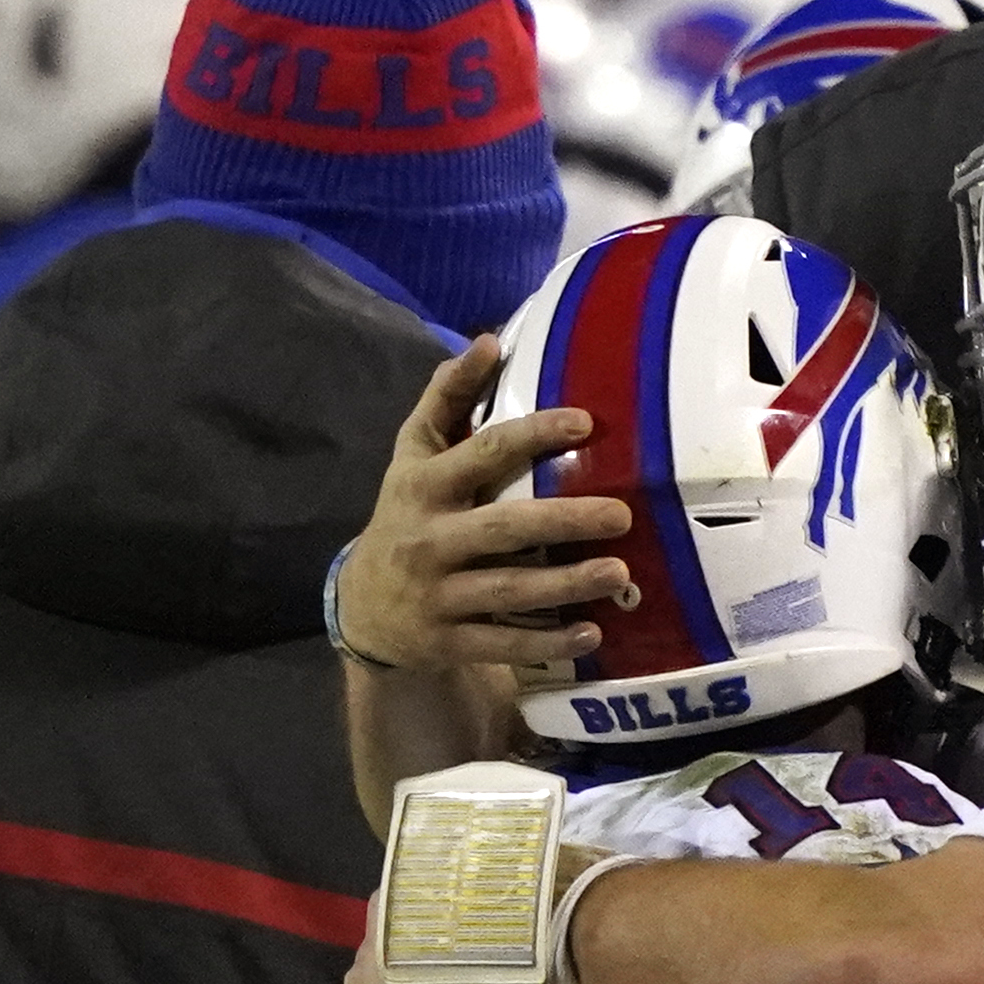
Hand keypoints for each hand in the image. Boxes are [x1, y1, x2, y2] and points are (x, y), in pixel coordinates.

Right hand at [334, 336, 637, 672]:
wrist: (362, 606)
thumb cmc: (406, 514)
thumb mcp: (412, 455)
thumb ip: (446, 398)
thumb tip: (488, 341)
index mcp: (423, 486)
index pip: (481, 453)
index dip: (531, 435)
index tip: (584, 422)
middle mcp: (429, 540)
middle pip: (504, 527)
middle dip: (565, 519)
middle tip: (622, 515)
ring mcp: (438, 595)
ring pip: (509, 590)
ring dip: (567, 585)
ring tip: (618, 572)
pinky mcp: (448, 641)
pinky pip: (503, 642)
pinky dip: (547, 640)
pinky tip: (592, 632)